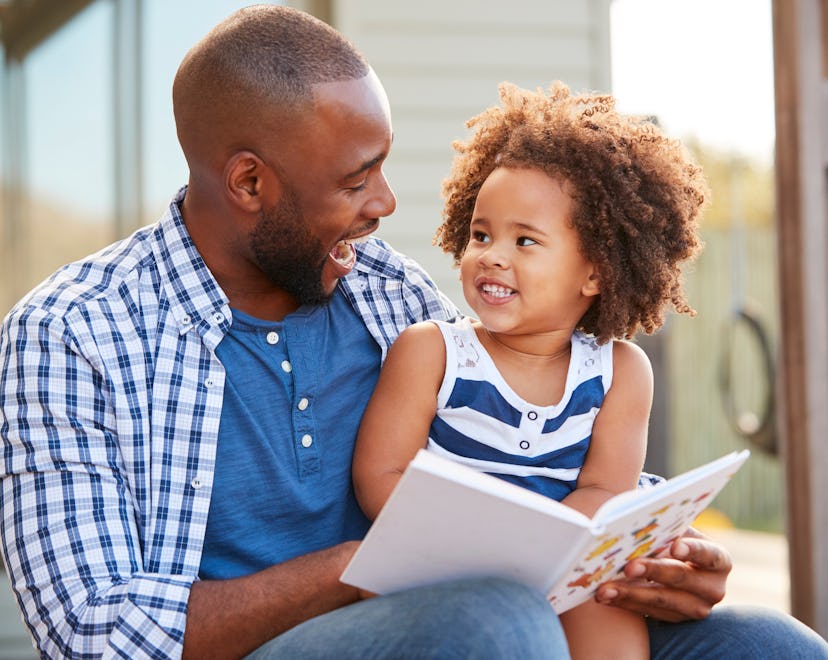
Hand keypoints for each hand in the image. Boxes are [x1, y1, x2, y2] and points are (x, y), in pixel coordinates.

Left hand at [595, 528, 731, 621]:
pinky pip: (648, 613)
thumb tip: (641, 521)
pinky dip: (624, 603)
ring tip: (606, 588)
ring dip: (631, 593)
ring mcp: (696, 608)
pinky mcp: (676, 620)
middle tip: (629, 566)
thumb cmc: (673, 539)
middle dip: (653, 571)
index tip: (674, 546)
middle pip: (681, 578)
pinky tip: (604, 595)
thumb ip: (667, 527)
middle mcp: (713, 588)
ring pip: (662, 601)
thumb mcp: (677, 530)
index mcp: (718, 559)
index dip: (692, 550)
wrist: (673, 566)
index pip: (708, 554)